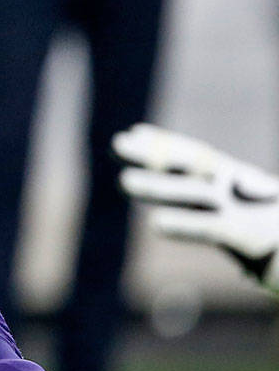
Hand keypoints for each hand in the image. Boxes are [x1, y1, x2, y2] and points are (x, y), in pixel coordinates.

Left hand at [113, 123, 278, 291]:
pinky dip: (186, 226)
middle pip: (190, 168)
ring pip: (195, 194)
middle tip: (118, 143)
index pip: (197, 158)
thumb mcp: (251, 231)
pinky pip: (213, 229)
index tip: (135, 131)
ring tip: (123, 181)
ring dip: (159, 187)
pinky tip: (155, 225)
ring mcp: (248, 214)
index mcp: (242, 186)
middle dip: (154, 155)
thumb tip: (194, 222)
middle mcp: (242, 194)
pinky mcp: (253, 238)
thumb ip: (224, 223)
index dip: (166, 144)